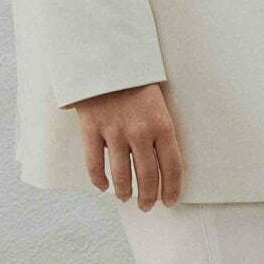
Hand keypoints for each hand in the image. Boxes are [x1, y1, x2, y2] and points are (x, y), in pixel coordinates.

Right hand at [75, 81, 183, 207]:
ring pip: (121, 175)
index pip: (172, 167)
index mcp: (162, 125)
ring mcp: (114, 132)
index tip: (170, 201)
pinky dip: (98, 179)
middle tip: (147, 206)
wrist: (105, 57)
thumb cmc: (135, 81)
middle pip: (147, 176)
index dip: (171, 189)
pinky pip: (94, 164)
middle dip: (148, 196)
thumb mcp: (159, 103)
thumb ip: (160, 131)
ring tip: (125, 198)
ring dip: (124, 192)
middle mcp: (140, 132)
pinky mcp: (91, 129)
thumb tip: (162, 163)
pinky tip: (102, 186)